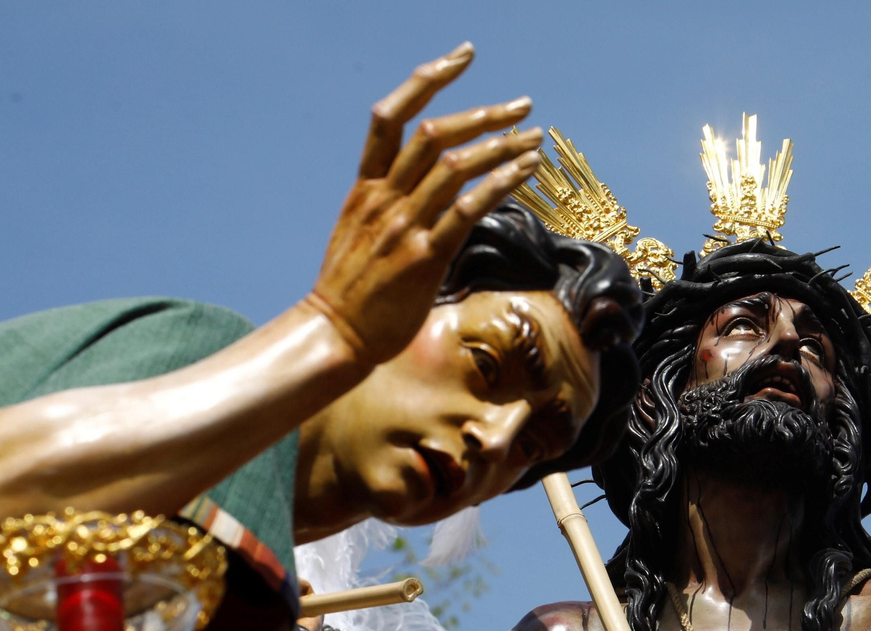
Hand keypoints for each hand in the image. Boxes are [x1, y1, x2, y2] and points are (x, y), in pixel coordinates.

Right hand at [310, 42, 543, 363]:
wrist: (335, 333)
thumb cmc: (353, 291)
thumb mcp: (361, 234)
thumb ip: (389, 207)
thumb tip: (424, 194)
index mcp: (365, 188)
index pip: (390, 116)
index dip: (428, 80)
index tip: (463, 58)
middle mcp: (383, 198)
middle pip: (432, 134)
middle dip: (484, 114)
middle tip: (523, 107)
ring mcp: (402, 225)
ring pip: (454, 166)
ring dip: (501, 147)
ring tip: (535, 140)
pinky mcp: (424, 256)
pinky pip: (467, 209)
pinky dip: (500, 183)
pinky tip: (526, 172)